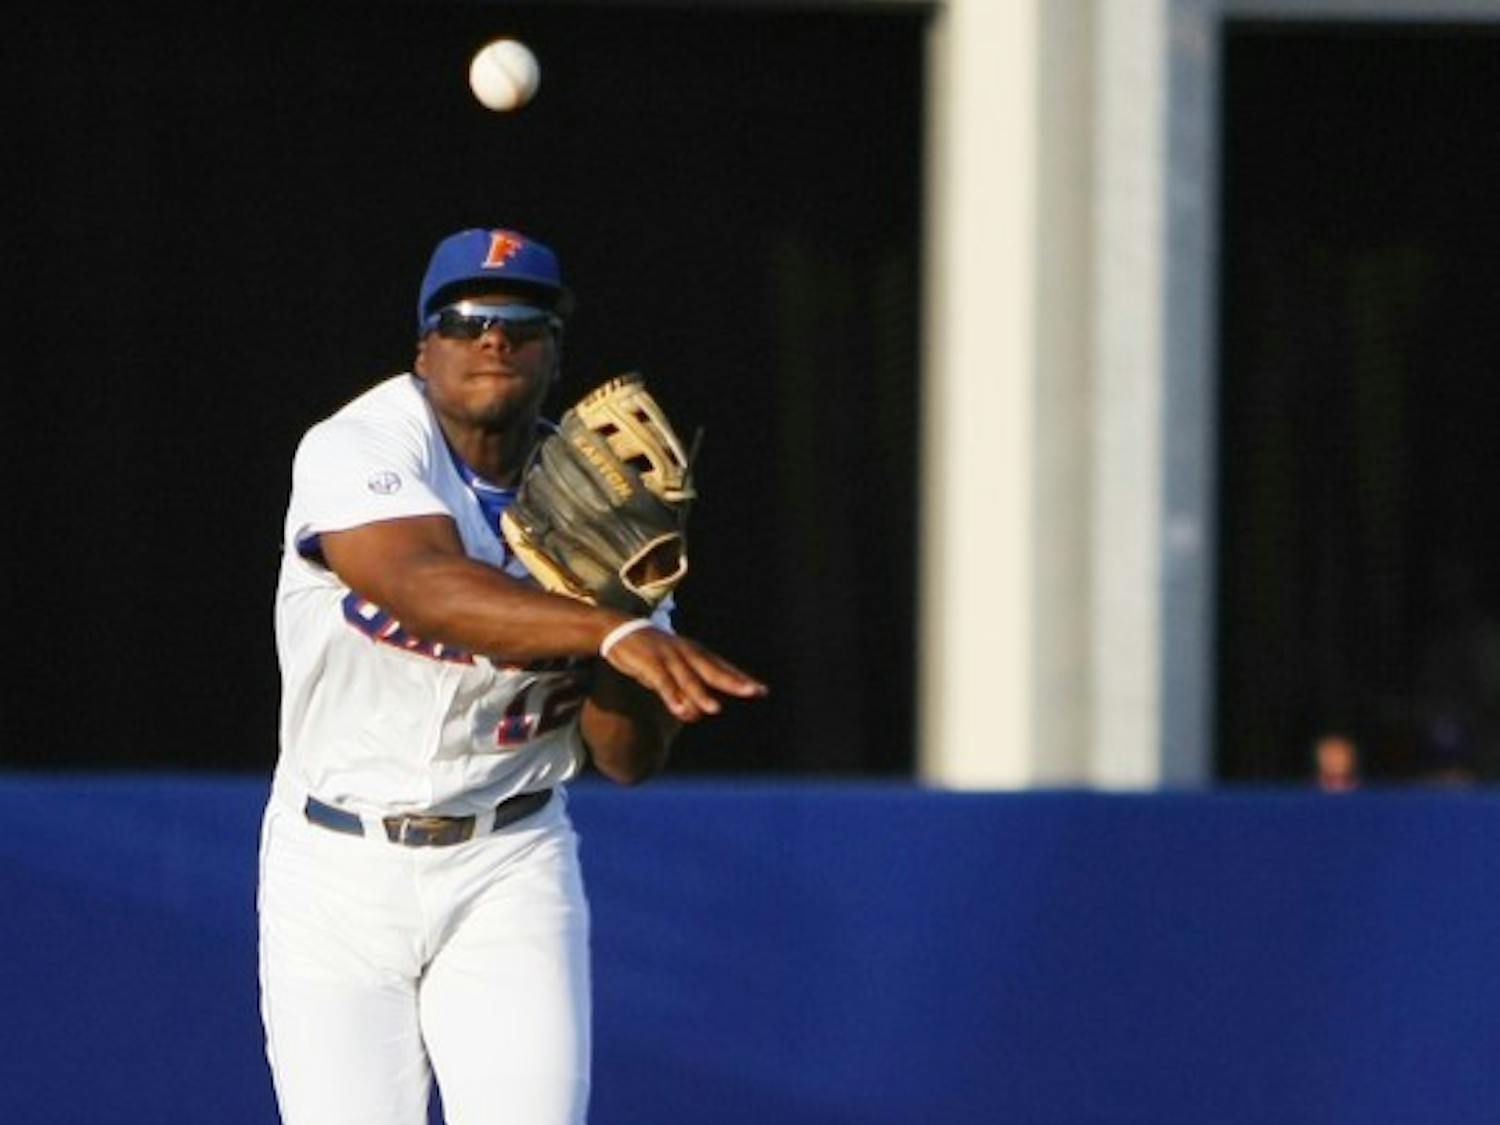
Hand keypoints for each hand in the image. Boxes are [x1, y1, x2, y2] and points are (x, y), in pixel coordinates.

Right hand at [602, 627, 766, 721]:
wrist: (619, 629)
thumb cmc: (650, 654)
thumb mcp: (671, 672)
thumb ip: (684, 692)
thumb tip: (696, 714)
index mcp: (694, 653)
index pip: (722, 668)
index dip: (741, 679)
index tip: (762, 690)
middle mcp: (686, 653)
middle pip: (713, 670)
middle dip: (733, 682)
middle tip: (753, 691)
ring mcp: (668, 656)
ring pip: (688, 678)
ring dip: (701, 694)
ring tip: (715, 709)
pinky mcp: (649, 662)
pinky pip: (662, 681)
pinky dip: (671, 695)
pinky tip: (679, 709)